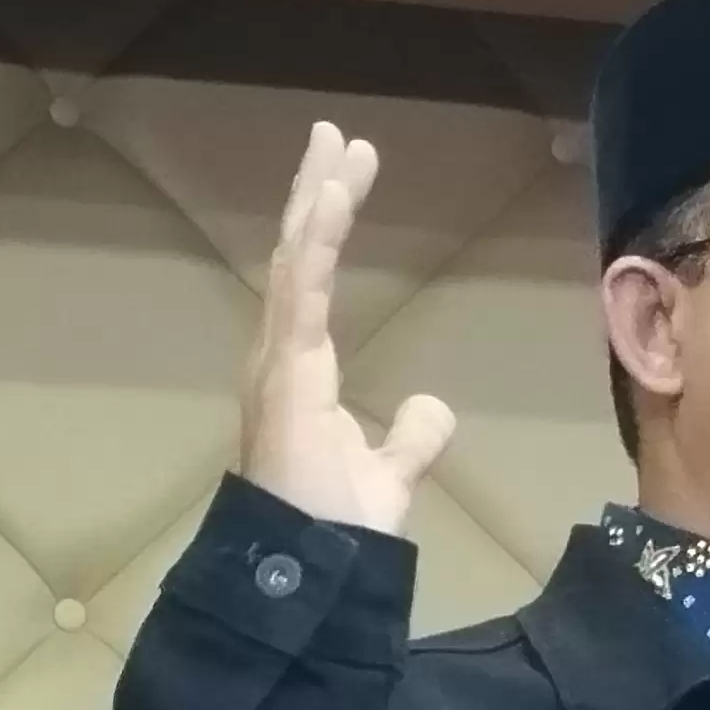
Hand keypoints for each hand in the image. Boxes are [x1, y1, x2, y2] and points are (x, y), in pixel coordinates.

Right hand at [240, 120, 454, 534]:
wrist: (311, 572)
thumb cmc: (334, 533)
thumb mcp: (387, 475)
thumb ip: (409, 440)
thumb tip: (430, 406)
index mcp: (300, 375)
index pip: (313, 283)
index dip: (326, 229)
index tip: (343, 179)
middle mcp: (280, 358)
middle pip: (300, 257)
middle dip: (316, 193)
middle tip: (335, 137)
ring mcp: (279, 360)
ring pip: (297, 260)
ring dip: (315, 198)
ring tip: (335, 142)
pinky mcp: (289, 368)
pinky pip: (304, 288)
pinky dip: (319, 236)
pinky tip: (331, 192)